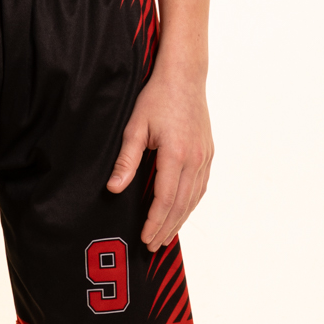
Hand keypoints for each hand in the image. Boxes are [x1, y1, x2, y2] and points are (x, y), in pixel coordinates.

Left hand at [107, 61, 213, 247]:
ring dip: (180, 220)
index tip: (144, 238)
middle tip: (152, 246)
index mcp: (176, 154)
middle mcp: (195, 159)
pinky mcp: (208, 153)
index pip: (165, 199)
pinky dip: (191, 204)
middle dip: (166, 228)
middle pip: (181, 205)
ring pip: (194, 198)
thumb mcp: (135, 126)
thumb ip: (126, 160)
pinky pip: (201, 186)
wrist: (185, 76)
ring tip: (165, 236)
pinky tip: (181, 212)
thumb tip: (114, 189)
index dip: (155, 222)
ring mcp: (205, 157)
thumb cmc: (157, 97)